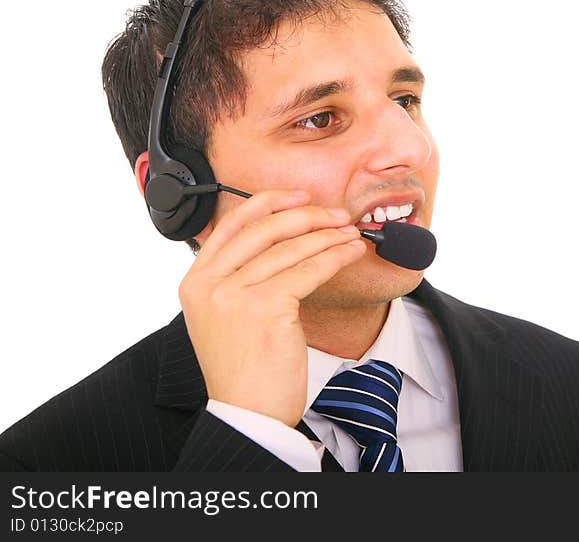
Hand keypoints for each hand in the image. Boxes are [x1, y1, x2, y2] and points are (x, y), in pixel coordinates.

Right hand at [177, 190, 365, 426]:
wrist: (248, 414)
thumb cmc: (245, 370)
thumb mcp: (227, 317)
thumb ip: (240, 279)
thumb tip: (286, 241)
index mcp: (194, 282)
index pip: (231, 225)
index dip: (268, 203)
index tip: (299, 196)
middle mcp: (208, 284)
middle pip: (264, 230)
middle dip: (307, 216)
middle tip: (336, 215)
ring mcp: (233, 295)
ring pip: (290, 249)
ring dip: (328, 236)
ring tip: (351, 234)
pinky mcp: (264, 307)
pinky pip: (308, 270)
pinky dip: (334, 257)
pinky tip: (350, 253)